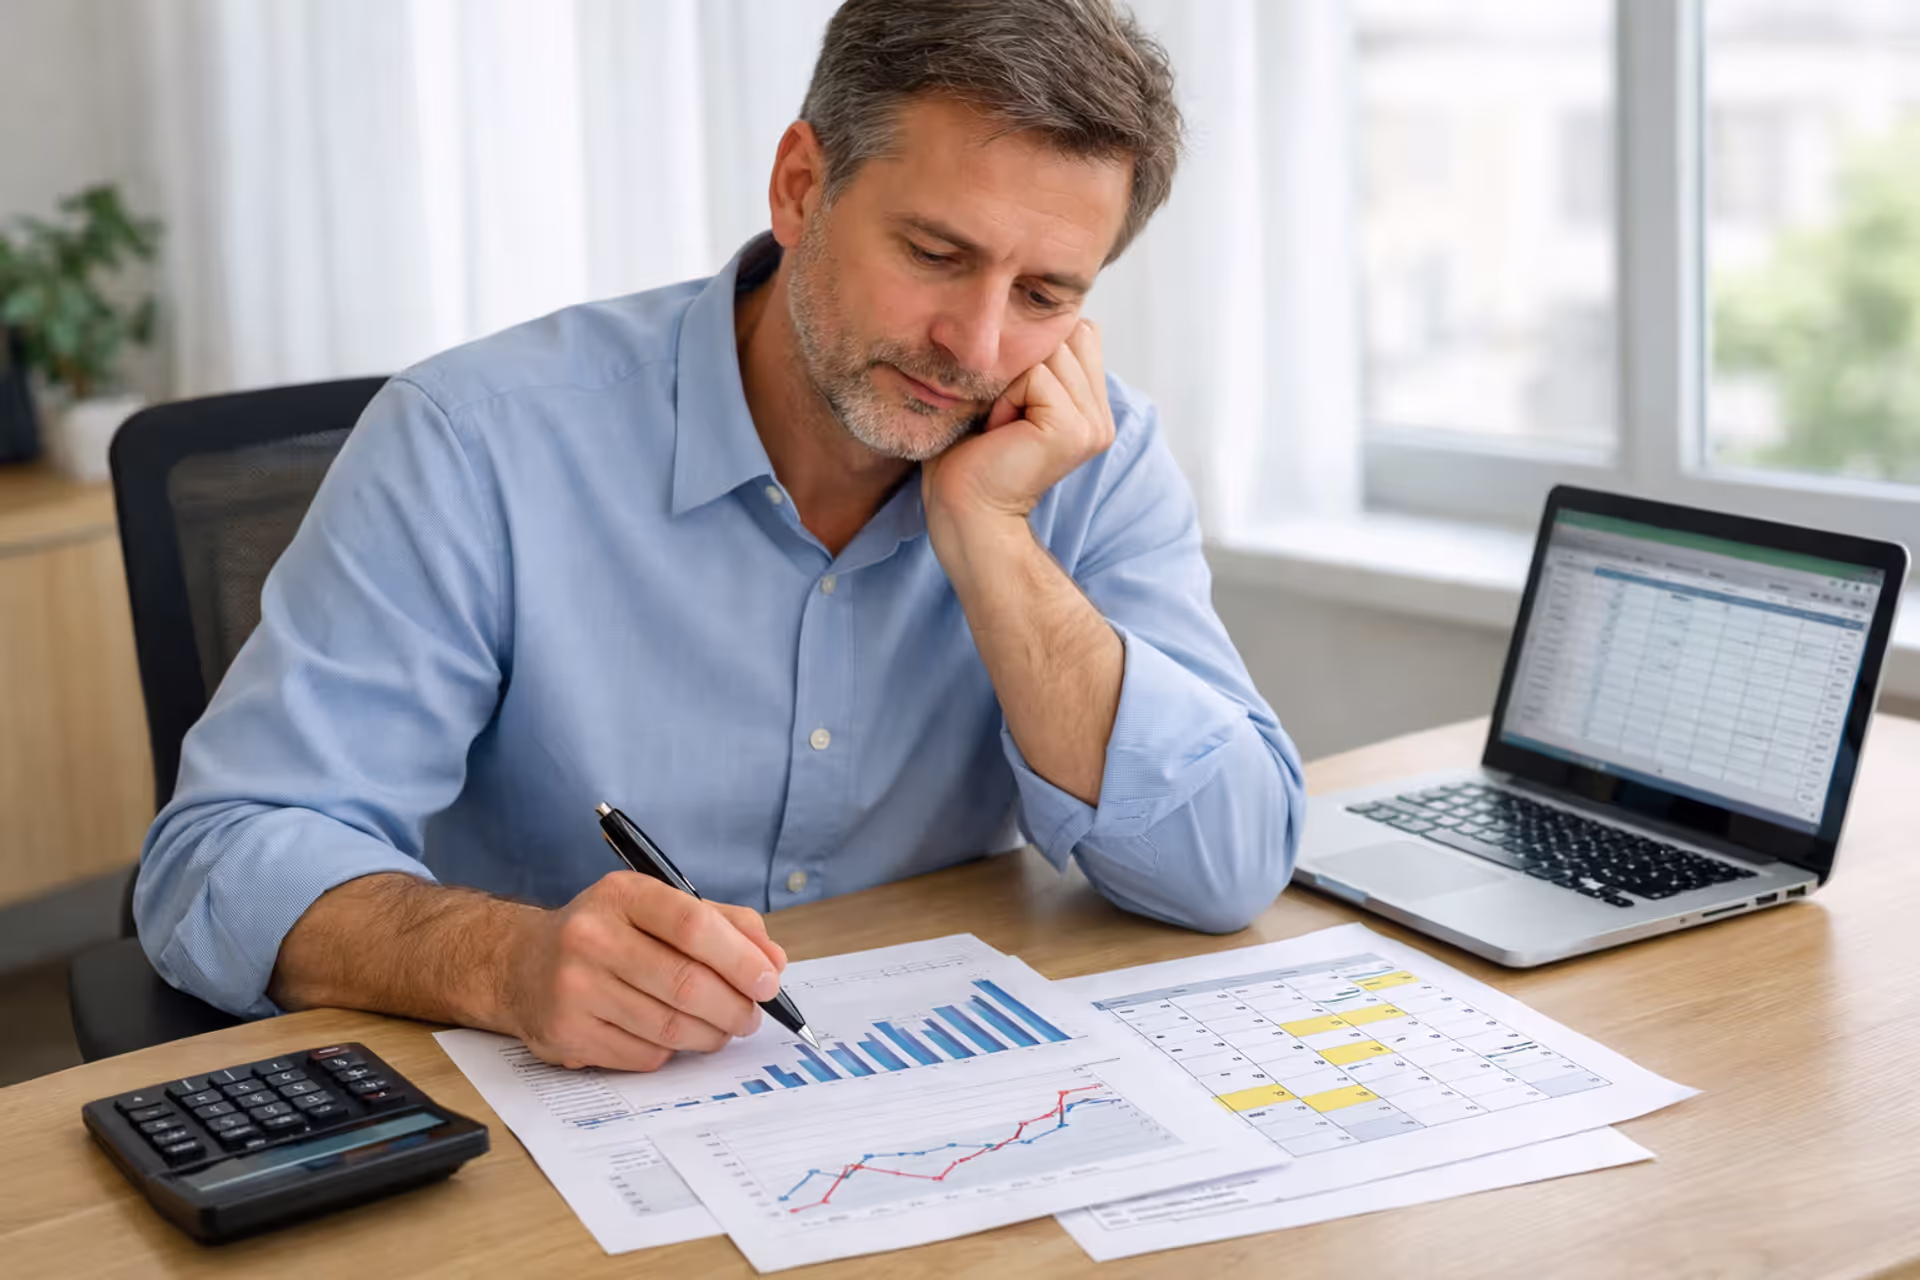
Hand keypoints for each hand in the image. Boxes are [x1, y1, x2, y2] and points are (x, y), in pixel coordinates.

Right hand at [503, 872, 787, 1071]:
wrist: (520, 964)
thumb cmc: (607, 934)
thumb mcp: (658, 908)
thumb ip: (723, 925)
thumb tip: (773, 961)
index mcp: (622, 895)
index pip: (693, 925)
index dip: (740, 958)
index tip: (768, 981)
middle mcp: (590, 937)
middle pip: (687, 983)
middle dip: (735, 1007)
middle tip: (752, 1015)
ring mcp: (574, 989)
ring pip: (670, 1027)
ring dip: (711, 1034)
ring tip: (722, 1028)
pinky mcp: (567, 1034)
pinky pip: (644, 1055)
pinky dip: (673, 1051)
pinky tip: (674, 1037)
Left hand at [922, 319, 1114, 548]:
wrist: (963, 513)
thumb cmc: (968, 457)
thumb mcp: (1005, 395)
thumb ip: (1034, 360)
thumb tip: (1038, 308)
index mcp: (1090, 406)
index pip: (1077, 332)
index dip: (1033, 353)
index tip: (1006, 403)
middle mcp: (1101, 415)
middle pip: (1068, 333)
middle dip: (1023, 363)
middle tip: (1002, 416)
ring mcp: (1094, 424)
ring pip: (1052, 350)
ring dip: (1012, 381)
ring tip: (1002, 425)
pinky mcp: (1076, 430)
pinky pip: (1037, 375)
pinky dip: (1007, 398)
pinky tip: (1001, 434)